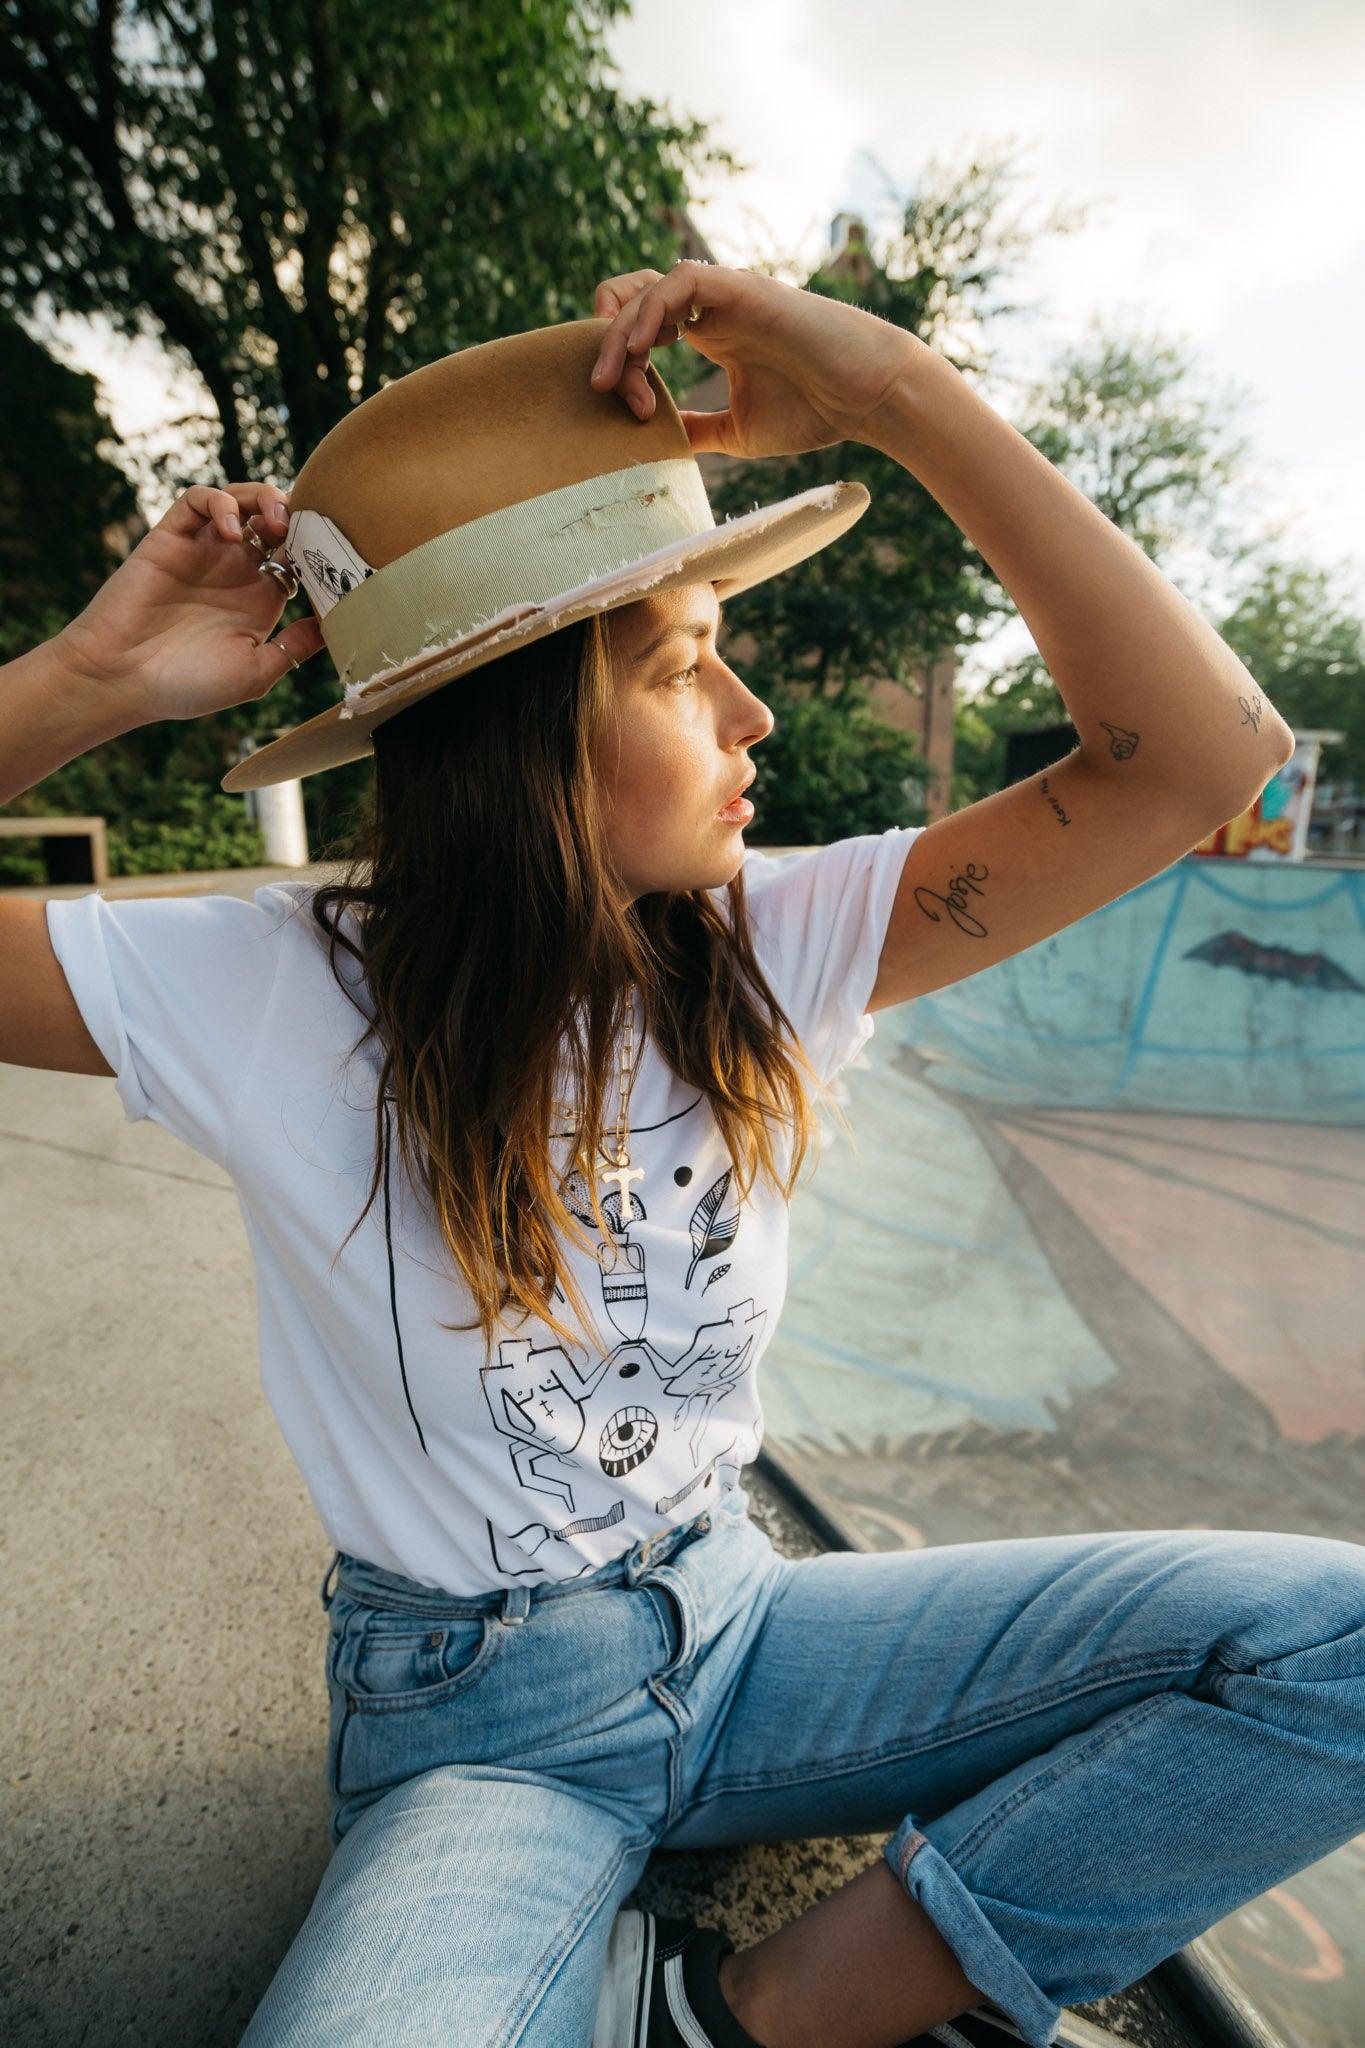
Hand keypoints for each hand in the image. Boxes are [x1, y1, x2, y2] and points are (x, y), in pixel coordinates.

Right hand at [51, 481, 325, 723]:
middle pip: (275, 521)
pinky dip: (219, 502)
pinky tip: (232, 528)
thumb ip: (294, 647)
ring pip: (241, 501)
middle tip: (308, 530)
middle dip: (297, 517)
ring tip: (275, 520)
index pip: (299, 556)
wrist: (123, 680)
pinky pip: (197, 500)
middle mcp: (236, 570)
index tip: (335, 558)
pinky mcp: (171, 538)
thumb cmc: (187, 685)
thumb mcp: (255, 672)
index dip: (318, 550)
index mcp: (261, 598)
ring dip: (264, 499)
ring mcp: (204, 551)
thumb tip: (333, 624)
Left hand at [588, 259, 912, 458]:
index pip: (643, 325)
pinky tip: (643, 349)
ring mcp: (726, 295)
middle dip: (606, 341)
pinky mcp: (741, 288)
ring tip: (611, 373)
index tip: (630, 409)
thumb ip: (698, 429)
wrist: (867, 396)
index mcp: (710, 335)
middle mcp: (712, 310)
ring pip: (649, 288)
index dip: (621, 361)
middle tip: (600, 387)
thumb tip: (661, 445)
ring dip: (621, 328)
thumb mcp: (737, 429)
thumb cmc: (814, 411)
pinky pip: (679, 281)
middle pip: (634, 299)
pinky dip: (651, 310)